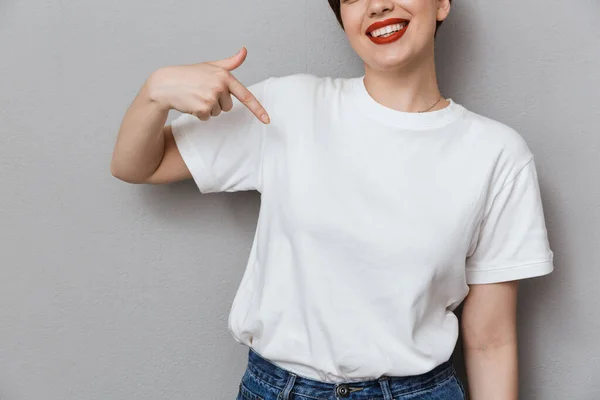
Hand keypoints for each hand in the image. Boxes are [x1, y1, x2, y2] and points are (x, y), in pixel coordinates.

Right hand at [147, 47, 269, 123]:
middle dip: (216, 102)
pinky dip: (199, 113)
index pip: (246, 95)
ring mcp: (211, 97)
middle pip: (228, 106)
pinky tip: (190, 103)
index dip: (258, 110)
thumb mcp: (211, 66)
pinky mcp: (203, 108)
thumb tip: (244, 51)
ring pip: (218, 112)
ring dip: (207, 108)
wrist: (165, 84)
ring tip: (195, 96)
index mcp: (224, 76)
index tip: (267, 121)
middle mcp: (220, 86)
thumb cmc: (189, 75)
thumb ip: (230, 62)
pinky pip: (207, 117)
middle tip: (201, 91)